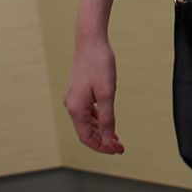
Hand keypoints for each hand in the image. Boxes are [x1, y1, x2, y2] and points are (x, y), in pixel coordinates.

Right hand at [64, 36, 123, 153]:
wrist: (90, 41)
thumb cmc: (99, 65)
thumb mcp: (107, 93)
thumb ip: (106, 118)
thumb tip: (107, 140)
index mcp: (75, 109)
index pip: (87, 138)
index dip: (102, 147)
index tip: (118, 150)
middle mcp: (71, 105)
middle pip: (86, 132)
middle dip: (102, 141)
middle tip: (120, 147)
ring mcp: (72, 98)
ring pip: (86, 123)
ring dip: (100, 131)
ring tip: (116, 138)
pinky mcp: (77, 91)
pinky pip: (86, 112)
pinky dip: (97, 120)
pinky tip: (107, 121)